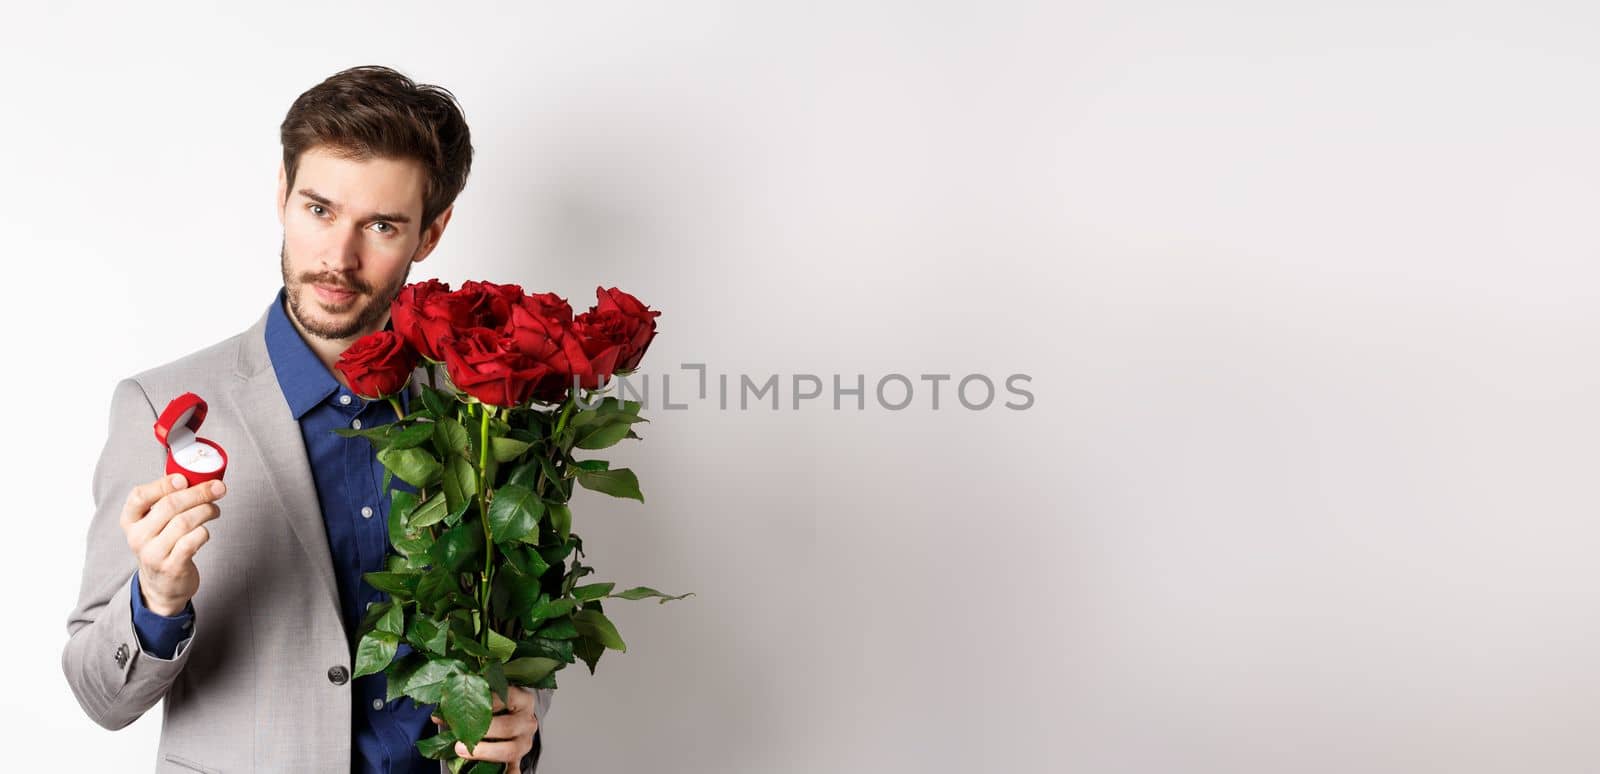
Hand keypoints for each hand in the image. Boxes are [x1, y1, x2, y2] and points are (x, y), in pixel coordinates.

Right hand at [121, 473, 226, 615]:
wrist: (161, 586)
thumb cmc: (163, 546)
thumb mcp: (154, 524)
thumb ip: (166, 500)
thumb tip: (194, 474)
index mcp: (131, 520)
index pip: (139, 496)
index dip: (163, 484)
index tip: (184, 479)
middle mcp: (138, 537)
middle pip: (169, 505)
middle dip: (199, 493)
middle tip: (218, 488)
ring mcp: (153, 553)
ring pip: (184, 521)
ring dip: (207, 511)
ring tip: (214, 510)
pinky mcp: (171, 566)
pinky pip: (193, 540)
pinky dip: (204, 532)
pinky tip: (205, 531)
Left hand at [433, 685, 538, 768]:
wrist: (517, 721)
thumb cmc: (499, 708)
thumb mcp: (488, 700)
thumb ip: (467, 703)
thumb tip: (438, 716)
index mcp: (523, 700)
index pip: (507, 697)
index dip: (485, 701)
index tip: (466, 704)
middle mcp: (528, 721)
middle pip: (508, 726)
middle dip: (482, 730)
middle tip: (461, 734)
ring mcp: (525, 742)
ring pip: (511, 750)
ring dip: (485, 752)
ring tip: (462, 750)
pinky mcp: (519, 759)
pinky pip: (514, 769)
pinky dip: (507, 773)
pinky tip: (498, 773)